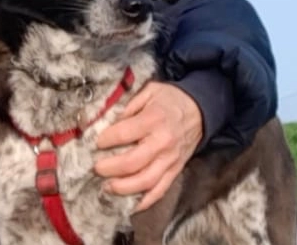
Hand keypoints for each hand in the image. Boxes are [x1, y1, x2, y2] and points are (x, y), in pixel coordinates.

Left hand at [93, 82, 201, 211]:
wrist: (201, 109)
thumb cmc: (170, 99)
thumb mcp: (149, 91)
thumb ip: (128, 105)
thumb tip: (106, 120)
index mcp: (154, 119)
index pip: (124, 133)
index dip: (106, 140)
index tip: (95, 143)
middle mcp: (163, 142)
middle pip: (133, 162)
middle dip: (110, 168)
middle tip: (96, 168)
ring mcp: (170, 159)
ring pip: (146, 181)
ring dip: (124, 188)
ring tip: (107, 187)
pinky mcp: (176, 170)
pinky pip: (161, 190)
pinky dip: (145, 201)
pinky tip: (130, 205)